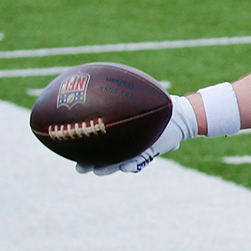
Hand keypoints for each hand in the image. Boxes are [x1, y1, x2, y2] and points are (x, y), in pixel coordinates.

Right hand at [76, 95, 197, 174]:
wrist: (182, 115)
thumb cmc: (158, 105)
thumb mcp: (137, 99)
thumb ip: (120, 92)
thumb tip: (91, 79)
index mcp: (120, 135)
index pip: (98, 144)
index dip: (84, 149)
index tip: (69, 147)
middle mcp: (126, 144)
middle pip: (103, 158)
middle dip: (90, 163)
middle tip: (79, 167)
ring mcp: (137, 150)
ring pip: (118, 163)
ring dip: (108, 168)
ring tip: (97, 170)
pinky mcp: (151, 152)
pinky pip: (140, 162)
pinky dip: (133, 165)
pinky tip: (126, 167)